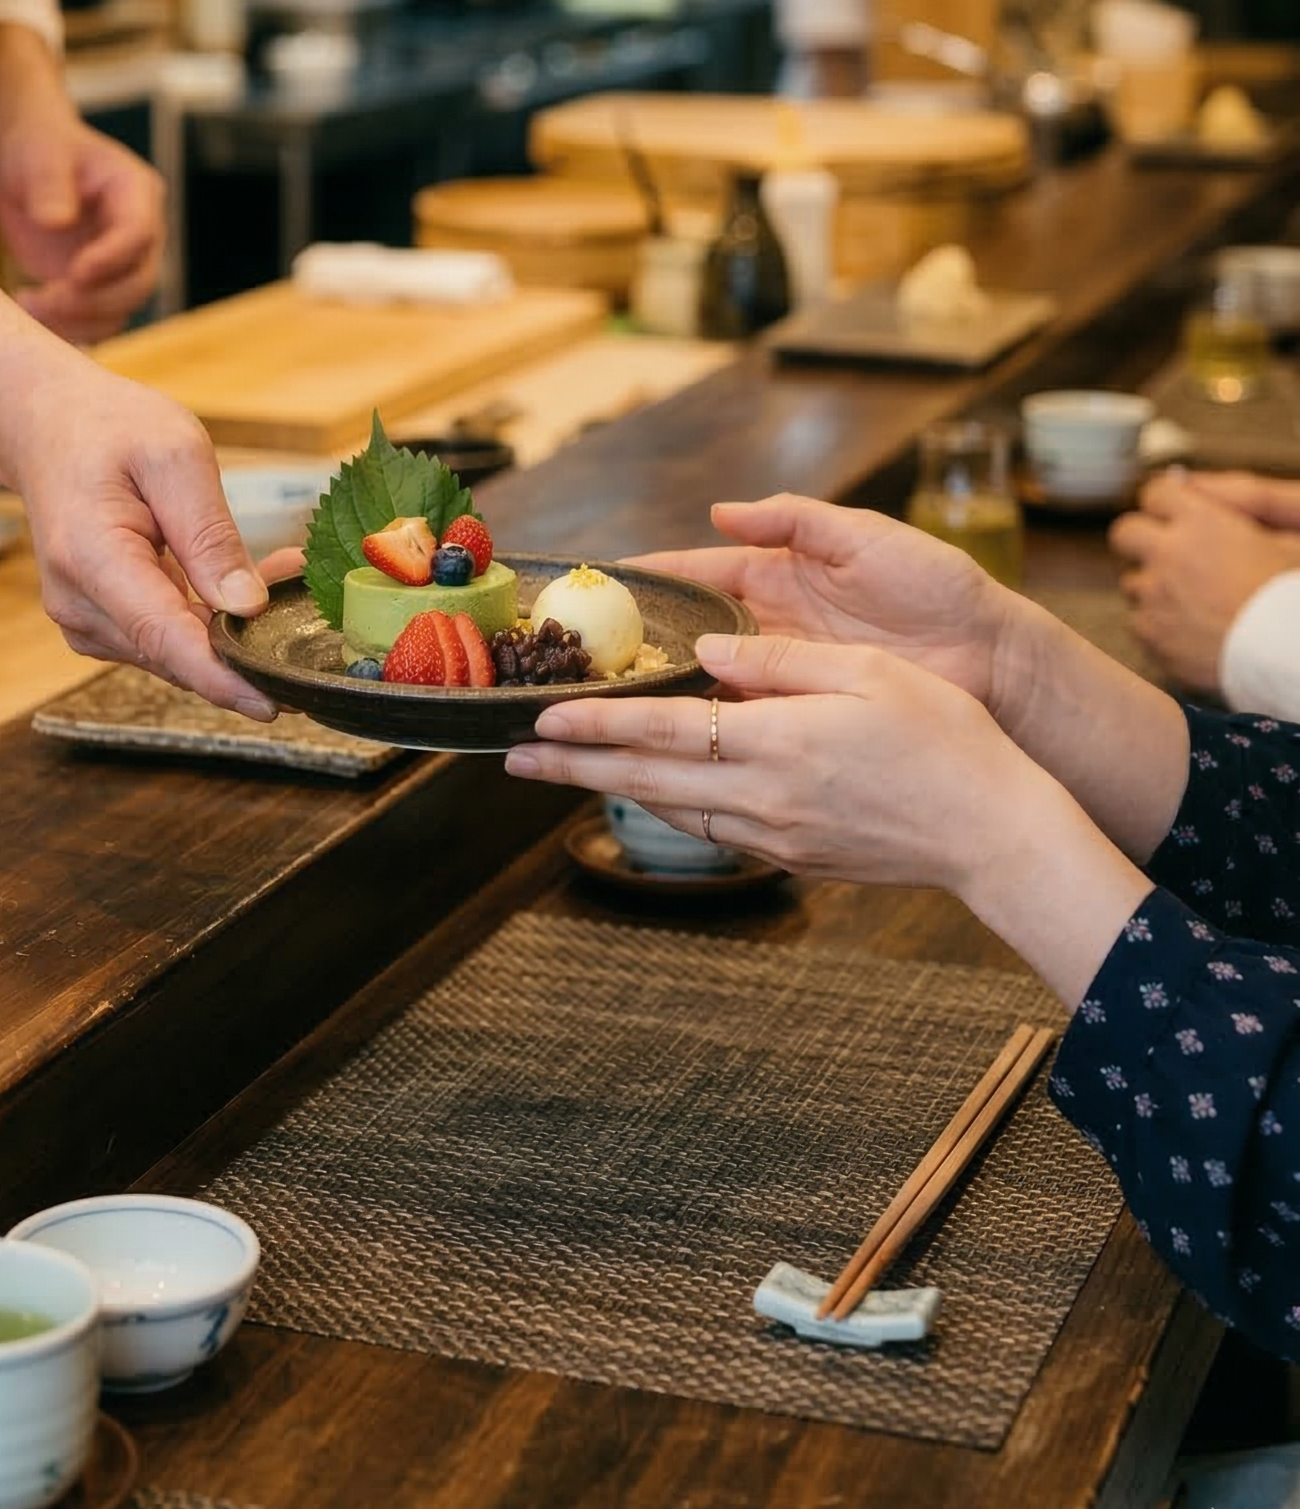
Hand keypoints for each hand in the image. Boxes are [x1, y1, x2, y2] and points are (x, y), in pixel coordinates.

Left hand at [0, 120, 165, 341]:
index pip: (140, 233)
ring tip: (26, 305)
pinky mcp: (98, 288)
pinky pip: (95, 323)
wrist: (29, 170)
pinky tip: (28, 313)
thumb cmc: (38, 151)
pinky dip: (66, 329)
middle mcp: (141, 235)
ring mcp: (122, 266)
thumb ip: (48, 184)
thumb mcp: (39, 155)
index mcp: (136, 192)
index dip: (112, 258)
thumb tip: (56, 222)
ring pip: (120, 311)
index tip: (72, 274)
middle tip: (42, 299)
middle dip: (93, 300)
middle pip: (139, 282)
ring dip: (77, 322)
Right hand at [8, 364, 276, 717]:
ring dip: (230, 626)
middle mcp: (79, 605)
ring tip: (280, 568)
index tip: (272, 702)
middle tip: (305, 591)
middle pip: (174, 654)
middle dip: (245, 639)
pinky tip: (237, 582)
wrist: (50, 429)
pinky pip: (165, 639)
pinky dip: (207, 619)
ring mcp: (85, 622)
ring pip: (175, 652)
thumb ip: (210, 534)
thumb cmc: (110, 430)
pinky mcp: (101, 625)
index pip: (162, 636)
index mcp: (90, 557)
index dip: (220, 677)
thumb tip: (247, 606)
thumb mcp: (175, 456)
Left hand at [509, 634, 1038, 886]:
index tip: (543, 715)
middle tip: (512, 756)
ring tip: (564, 772)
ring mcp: (777, 835)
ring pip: (671, 809)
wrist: (995, 832)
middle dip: (572, 766)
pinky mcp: (796, 858)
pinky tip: (651, 793)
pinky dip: (668, 808)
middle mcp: (764, 796)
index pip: (662, 729)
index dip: (596, 722)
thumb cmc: (946, 738)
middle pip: (645, 779)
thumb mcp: (867, 673)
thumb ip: (781, 661)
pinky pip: (713, 830)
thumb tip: (712, 650)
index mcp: (778, 742)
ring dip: (610, 789)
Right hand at [635, 493, 1020, 712]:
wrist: (995, 660)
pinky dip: (706, 728)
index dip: (653, 577)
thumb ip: (795, 519)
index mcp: (782, 575)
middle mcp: (775, 626)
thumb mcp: (865, 536)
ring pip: (706, 681)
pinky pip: (743, 721)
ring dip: (662, 688)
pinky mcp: (807, 715)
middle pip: (690, 630)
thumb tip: (720, 512)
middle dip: (638, 639)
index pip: (699, 573)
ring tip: (606, 698)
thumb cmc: (938, 587)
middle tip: (582, 650)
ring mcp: (787, 673)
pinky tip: (666, 737)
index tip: (600, 581)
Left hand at [1111, 477, 1299, 689]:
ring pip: (1131, 581)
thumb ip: (1239, 507)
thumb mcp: (1282, 539)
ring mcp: (1154, 596)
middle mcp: (1169, 553)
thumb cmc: (1291, 596)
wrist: (1287, 652)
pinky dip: (1157, 624)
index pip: (1156, 493)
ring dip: (1153, 586)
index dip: (1165, 503)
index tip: (1174, 515)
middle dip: (1141, 539)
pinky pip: (1137, 621)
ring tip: (1191, 601)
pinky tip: (1188, 630)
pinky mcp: (1150, 634)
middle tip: (1167, 554)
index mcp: (1201, 522)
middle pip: (1125, 532)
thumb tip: (1189, 486)